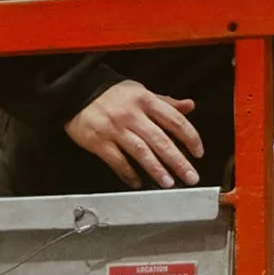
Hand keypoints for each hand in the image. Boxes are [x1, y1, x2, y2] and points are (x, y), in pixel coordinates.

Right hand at [65, 80, 203, 188]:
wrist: (75, 91)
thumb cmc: (111, 94)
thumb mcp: (140, 92)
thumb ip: (165, 102)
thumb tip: (189, 106)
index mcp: (145, 101)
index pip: (174, 120)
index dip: (190, 138)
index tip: (198, 153)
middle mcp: (132, 115)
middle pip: (161, 140)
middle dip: (178, 161)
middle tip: (190, 177)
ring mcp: (115, 128)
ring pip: (141, 152)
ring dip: (157, 169)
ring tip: (168, 183)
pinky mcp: (99, 141)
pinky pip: (117, 161)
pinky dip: (128, 174)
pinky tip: (137, 183)